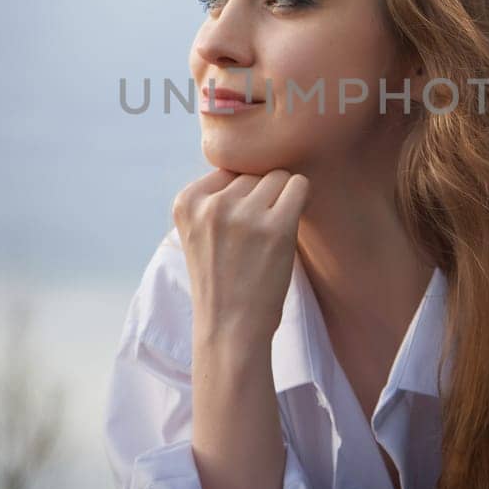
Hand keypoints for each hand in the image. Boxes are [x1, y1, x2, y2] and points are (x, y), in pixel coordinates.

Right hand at [172, 167, 310, 353]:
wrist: (230, 330)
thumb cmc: (221, 282)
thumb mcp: (200, 233)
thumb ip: (216, 197)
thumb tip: (256, 158)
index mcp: (186, 201)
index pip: (229, 169)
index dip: (241, 195)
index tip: (238, 227)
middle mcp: (212, 204)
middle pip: (255, 172)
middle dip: (262, 197)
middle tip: (258, 235)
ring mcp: (244, 214)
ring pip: (278, 177)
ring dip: (282, 200)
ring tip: (271, 235)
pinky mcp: (276, 227)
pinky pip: (300, 186)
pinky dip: (302, 200)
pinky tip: (291, 227)